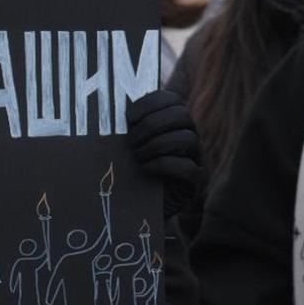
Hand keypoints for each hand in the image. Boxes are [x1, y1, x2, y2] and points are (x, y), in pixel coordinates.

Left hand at [125, 89, 200, 217]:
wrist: (139, 204)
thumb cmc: (130, 168)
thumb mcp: (127, 143)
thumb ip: (127, 125)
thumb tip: (108, 110)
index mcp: (174, 122)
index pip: (173, 99)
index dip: (151, 103)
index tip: (129, 117)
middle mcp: (189, 136)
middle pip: (182, 115)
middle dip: (152, 124)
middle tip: (131, 140)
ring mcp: (195, 158)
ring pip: (188, 137)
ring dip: (156, 144)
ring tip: (137, 155)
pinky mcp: (194, 182)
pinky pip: (188, 168)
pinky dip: (163, 165)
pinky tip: (145, 168)